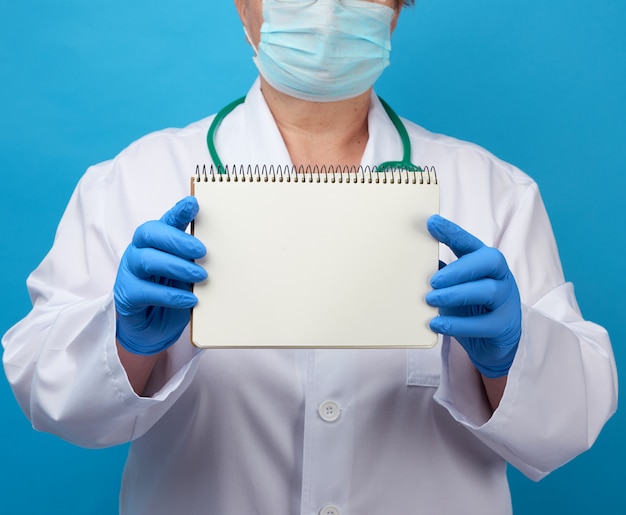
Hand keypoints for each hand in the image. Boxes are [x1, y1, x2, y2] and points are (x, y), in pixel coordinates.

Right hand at [114, 196, 206, 355]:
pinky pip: (145, 291)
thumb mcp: (188, 275)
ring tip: (200, 276)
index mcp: (156, 241)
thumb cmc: (173, 295)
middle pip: (150, 233)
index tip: (194, 204)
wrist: (153, 330)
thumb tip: (220, 252)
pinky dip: (170, 296)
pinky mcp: (126, 295)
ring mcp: (129, 272)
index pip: (165, 220)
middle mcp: (139, 251)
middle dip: (177, 240)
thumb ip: (195, 260)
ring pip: (146, 259)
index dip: (178, 211)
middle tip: (202, 251)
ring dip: (176, 266)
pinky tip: (190, 300)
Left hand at [425, 215, 520, 377]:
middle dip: (460, 267)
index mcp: (485, 264)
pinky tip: (437, 324)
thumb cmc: (472, 310)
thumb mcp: (455, 289)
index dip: (453, 232)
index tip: (432, 222)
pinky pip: (484, 323)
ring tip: (431, 299)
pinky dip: (458, 324)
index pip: (471, 243)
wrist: (492, 345)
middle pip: (490, 261)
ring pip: (488, 290)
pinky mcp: (503, 325)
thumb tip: (413, 262)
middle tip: (432, 280)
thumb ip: (441, 275)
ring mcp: (506, 301)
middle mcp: (501, 277)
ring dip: (456, 294)